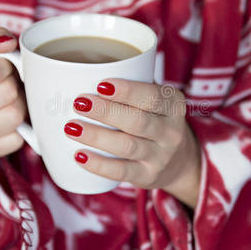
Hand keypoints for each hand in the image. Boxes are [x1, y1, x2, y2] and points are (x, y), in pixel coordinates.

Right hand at [0, 28, 25, 156]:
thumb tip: (7, 42)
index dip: (6, 66)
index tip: (4, 67)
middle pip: (8, 93)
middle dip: (15, 86)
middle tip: (9, 86)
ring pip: (14, 115)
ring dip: (20, 106)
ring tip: (10, 102)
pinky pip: (17, 138)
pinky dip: (21, 128)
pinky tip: (11, 122)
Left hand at [65, 79, 200, 207]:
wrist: (178, 160)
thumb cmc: (154, 119)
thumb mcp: (155, 100)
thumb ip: (132, 87)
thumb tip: (82, 74)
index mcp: (173, 105)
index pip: (152, 97)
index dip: (127, 91)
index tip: (100, 85)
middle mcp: (171, 131)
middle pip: (137, 121)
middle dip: (106, 112)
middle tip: (79, 103)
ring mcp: (161, 156)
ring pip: (127, 146)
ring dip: (97, 136)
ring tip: (71, 128)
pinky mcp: (148, 176)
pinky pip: (122, 172)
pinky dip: (99, 164)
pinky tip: (80, 155)